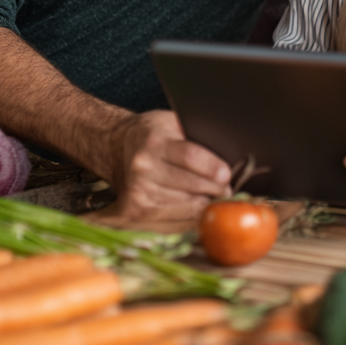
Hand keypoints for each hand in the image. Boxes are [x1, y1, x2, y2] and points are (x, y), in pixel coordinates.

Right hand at [105, 109, 231, 222]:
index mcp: (154, 142)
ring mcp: (138, 193)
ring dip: (205, 205)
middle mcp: (143, 168)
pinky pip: (174, 223)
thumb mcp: (172, 121)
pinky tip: (195, 208)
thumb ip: (195, 134)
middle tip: (226, 188)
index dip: (214, 168)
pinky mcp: (134, 213)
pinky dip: (190, 218)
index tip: (227, 174)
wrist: (115, 147)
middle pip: (192, 187)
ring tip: (210, 196)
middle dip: (216, 190)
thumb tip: (230, 151)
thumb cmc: (152, 134)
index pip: (191, 157)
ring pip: (186, 208)